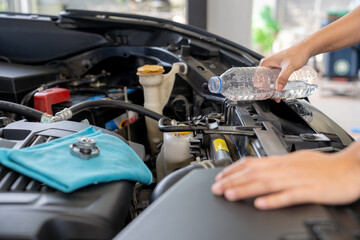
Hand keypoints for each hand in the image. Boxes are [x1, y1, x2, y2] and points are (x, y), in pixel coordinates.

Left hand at [212, 142, 359, 209]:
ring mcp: (297, 180)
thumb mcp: (296, 161)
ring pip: (266, 183)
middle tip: (216, 188)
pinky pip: (289, 196)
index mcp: (282, 161)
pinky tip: (260, 204)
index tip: (219, 176)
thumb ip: (277, 166)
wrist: (350, 168)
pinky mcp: (310, 191)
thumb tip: (259, 169)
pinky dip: (273, 200)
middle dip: (232, 181)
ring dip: (245, 189)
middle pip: (254, 173)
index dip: (233, 169)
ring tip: (229, 195)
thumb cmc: (325, 166)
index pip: (252, 163)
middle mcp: (286, 168)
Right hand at [259, 43, 310, 102]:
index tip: (268, 95)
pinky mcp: (277, 68)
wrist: (305, 49)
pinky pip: (273, 79)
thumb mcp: (289, 67)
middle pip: (263, 82)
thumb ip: (283, 77)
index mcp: (265, 64)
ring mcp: (272, 67)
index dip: (261, 89)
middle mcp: (267, 65)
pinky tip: (281, 90)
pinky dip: (276, 85)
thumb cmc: (297, 54)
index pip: (257, 80)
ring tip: (278, 96)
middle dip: (268, 92)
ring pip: (268, 81)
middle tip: (275, 98)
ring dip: (272, 89)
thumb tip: (278, 88)